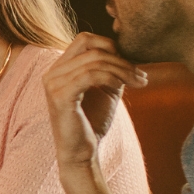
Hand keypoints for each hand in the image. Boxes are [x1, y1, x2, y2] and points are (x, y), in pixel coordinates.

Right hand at [44, 33, 145, 165]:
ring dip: (122, 70)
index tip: (130, 65)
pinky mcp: (60, 96)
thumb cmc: (92, 123)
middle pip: (92, 49)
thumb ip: (111, 70)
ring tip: (140, 82)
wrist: (82, 153)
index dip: (109, 46)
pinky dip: (111, 77)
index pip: (84, 39)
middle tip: (141, 76)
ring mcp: (53, 84)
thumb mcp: (105, 90)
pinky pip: (90, 75)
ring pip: (94, 62)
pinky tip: (123, 86)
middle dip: (121, 60)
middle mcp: (52, 73)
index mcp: (60, 68)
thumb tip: (129, 53)